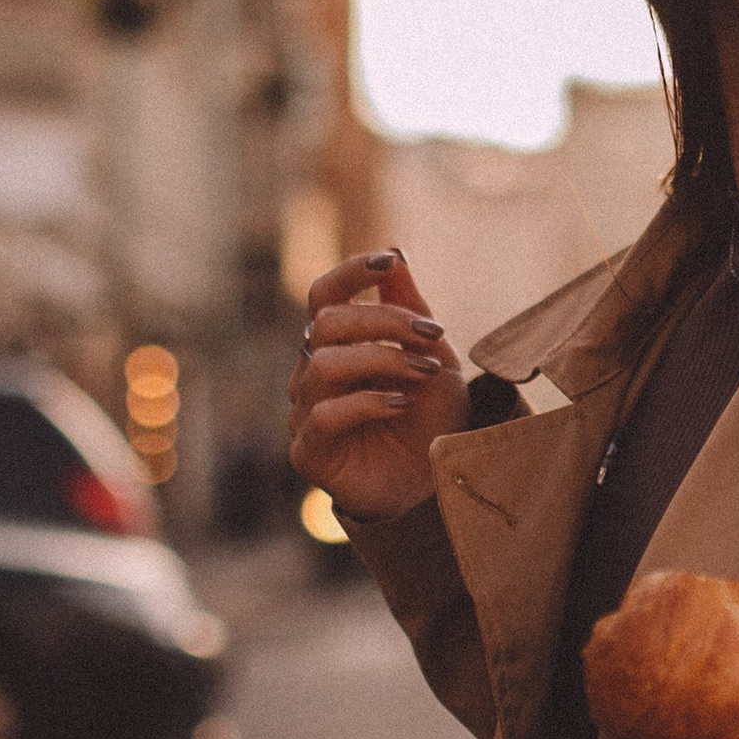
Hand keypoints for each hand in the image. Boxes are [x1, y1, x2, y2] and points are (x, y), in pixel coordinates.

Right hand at [289, 250, 471, 522]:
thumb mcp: (431, 356)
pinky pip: (326, 414)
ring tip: (424, 371)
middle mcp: (312, 373)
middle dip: (385, 320)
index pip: (323, 295)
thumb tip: (395, 253)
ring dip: (382, 359)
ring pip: (324, 363)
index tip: (390, 260)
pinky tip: (402, 405)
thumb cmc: (428, 419)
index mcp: (336, 345)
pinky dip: (369, 402)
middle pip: (326, 323)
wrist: (431, 485)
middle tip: (432, 333)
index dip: (349, 273)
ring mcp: (305, 411)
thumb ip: (409, 308)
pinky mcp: (309, 450)